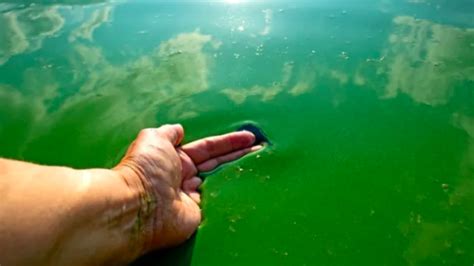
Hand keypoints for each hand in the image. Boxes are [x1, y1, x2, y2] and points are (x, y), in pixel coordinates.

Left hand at [114, 124, 260, 251]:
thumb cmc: (146, 168)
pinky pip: (218, 201)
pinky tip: (248, 186)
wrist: (140, 206)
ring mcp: (192, 196)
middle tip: (261, 148)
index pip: (208, 147)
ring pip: (220, 181)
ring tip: (261, 163)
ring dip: (239, 172)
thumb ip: (168, 132)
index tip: (249, 137)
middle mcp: (184, 176)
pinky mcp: (198, 213)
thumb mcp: (154, 139)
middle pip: (218, 162)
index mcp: (175, 158)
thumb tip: (178, 129)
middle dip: (239, 155)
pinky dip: (232, 194)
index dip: (229, 142)